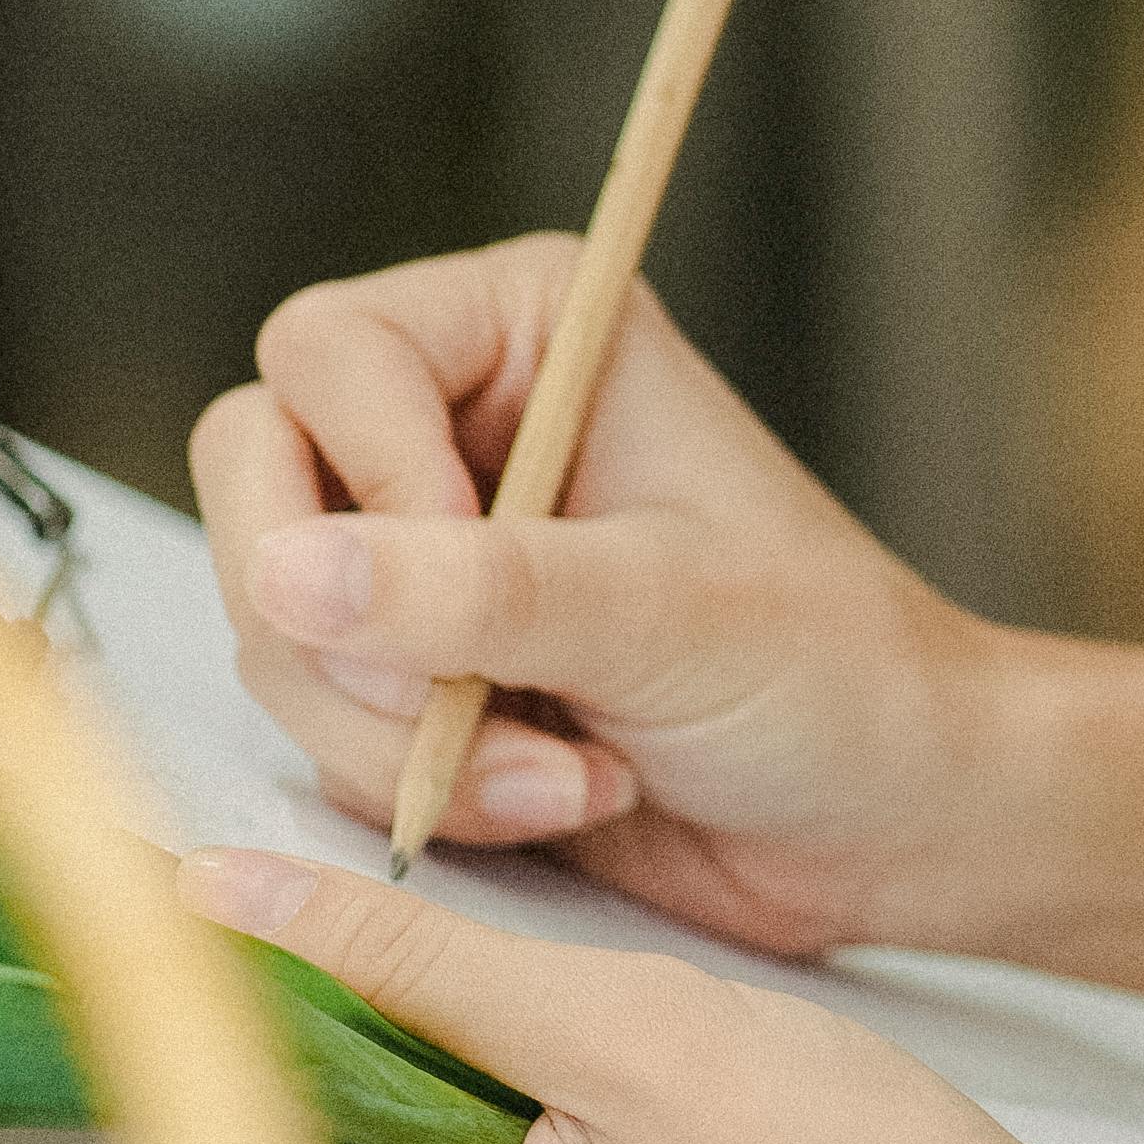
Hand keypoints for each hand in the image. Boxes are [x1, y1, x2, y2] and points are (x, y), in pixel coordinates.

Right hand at [190, 250, 1006, 956]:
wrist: (887, 817)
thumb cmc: (832, 672)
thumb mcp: (667, 615)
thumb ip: (483, 591)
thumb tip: (290, 573)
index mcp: (524, 326)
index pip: (329, 356)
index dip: (368, 483)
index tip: (469, 595)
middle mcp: (448, 418)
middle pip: (256, 481)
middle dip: (354, 636)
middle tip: (469, 717)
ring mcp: (414, 552)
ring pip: (273, 623)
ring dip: (404, 737)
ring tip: (574, 774)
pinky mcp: (406, 670)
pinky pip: (315, 723)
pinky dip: (416, 786)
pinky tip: (560, 796)